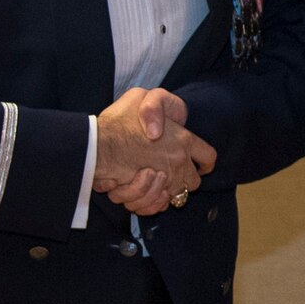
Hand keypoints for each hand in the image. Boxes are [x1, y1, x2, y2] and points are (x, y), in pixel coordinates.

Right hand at [94, 88, 212, 214]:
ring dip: (166, 192)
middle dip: (184, 180)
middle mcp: (179, 162)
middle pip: (194, 181)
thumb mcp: (137, 97)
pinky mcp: (150, 195)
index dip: (205, 163)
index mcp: (183, 140)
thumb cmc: (116, 122)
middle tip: (168, 174)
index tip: (201, 166)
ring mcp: (166, 181)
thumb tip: (158, 126)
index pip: (208, 156)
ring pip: (178, 196)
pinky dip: (153, 203)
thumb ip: (155, 103)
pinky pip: (159, 206)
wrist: (95, 145)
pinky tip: (142, 195)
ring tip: (149, 183)